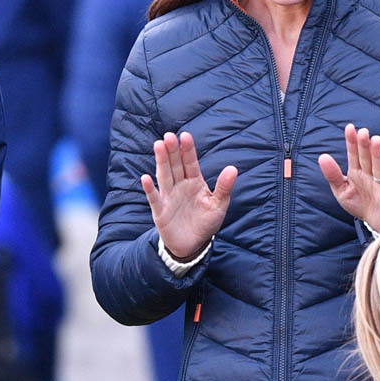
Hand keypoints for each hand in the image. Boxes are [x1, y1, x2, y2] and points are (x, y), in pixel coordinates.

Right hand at [141, 131, 236, 260]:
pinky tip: (146, 178)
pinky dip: (150, 189)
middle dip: (172, 150)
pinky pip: (154, 198)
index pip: (190, 162)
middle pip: (175, 165)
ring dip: (161, 161)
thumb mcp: (218, 205)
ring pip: (164, 175)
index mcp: (194, 181)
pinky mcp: (160, 211)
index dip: (188, 150)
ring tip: (158, 145)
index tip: (186, 136)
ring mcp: (169, 196)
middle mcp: (180, 185)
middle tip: (169, 136)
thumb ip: (224, 187)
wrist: (193, 245)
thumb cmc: (206, 222)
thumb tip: (233, 168)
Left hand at [318, 124, 379, 232]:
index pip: (354, 154)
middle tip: (363, 131)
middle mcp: (370, 175)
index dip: (352, 142)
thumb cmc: (358, 203)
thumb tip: (322, 156)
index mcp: (357, 172)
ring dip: (378, 155)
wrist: (374, 222)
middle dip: (365, 145)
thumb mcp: (341, 190)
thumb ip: (332, 175)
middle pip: (367, 158)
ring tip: (376, 141)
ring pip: (379, 168)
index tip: (349, 128)